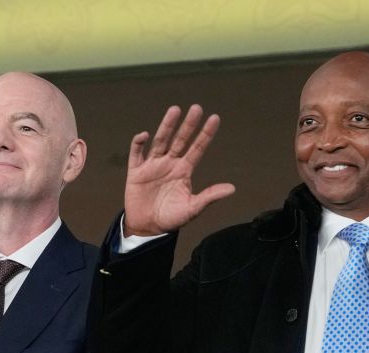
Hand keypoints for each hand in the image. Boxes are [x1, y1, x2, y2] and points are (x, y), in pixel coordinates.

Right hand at [123, 104, 234, 235]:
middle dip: (188, 125)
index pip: (197, 148)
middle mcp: (169, 163)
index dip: (205, 134)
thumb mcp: (193, 208)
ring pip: (161, 141)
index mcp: (184, 171)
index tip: (215, 118)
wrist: (148, 228)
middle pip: (180, 140)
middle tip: (197, 108)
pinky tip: (144, 135)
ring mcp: (152, 165)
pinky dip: (138, 143)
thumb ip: (210, 196)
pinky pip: (136, 154)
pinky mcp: (136, 171)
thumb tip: (232, 188)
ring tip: (175, 110)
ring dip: (167, 126)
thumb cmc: (171, 218)